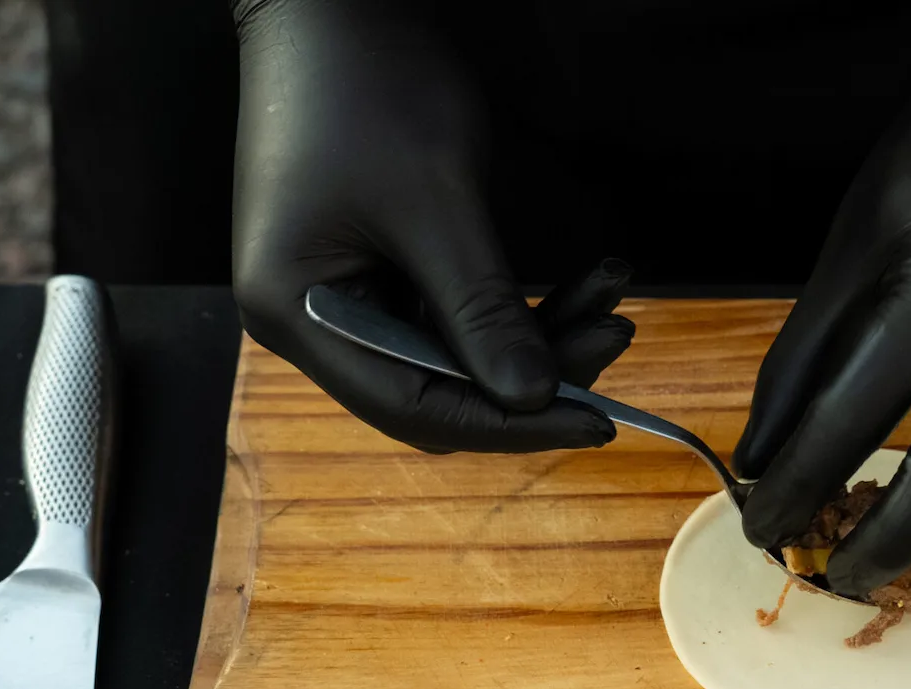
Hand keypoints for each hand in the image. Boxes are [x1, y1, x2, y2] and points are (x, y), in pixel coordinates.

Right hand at [230, 0, 630, 452]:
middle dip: (531, 376)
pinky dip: (520, 306)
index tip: (592, 420)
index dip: (506, 424)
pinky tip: (583, 286)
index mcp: (297, 312)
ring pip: (458, 355)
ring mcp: (346, 294)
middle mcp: (313, 318)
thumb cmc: (367, 84)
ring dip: (540, 335)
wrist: (336, 3)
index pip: (412, 406)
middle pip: (437, 389)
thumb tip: (533, 398)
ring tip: (611, 303)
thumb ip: (482, 310)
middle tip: (612, 341)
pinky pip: (458, 315)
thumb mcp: (435, 204)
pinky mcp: (382, 268)